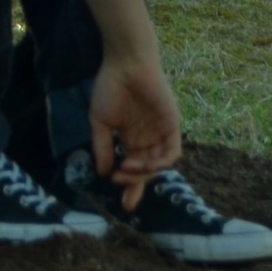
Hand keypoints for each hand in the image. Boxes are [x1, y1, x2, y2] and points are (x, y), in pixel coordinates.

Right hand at [88, 54, 182, 210]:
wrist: (126, 64)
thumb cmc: (110, 88)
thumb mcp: (100, 122)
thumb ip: (102, 147)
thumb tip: (102, 173)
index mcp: (130, 140)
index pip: (132, 170)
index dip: (130, 188)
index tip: (124, 207)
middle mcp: (147, 140)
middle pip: (146, 172)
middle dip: (135, 184)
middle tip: (119, 183)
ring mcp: (161, 134)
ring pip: (158, 165)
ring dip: (144, 172)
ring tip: (127, 167)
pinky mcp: (172, 126)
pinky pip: (172, 153)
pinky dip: (160, 163)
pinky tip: (143, 163)